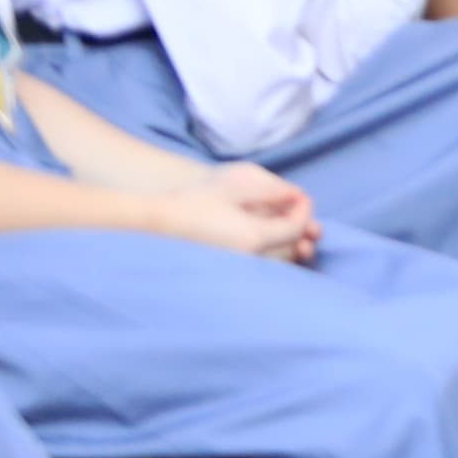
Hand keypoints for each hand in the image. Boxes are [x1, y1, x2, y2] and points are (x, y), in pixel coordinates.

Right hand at [152, 163, 320, 263]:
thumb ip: (271, 191)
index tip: (300, 196)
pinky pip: (258, 265)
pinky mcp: (225, 272)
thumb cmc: (193, 200)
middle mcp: (248, 259)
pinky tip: (263, 237)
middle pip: (290, 249)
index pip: (295, 229)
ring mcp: (236, 268)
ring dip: (287, 243)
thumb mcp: (235, 185)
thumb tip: (296, 195)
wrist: (153, 224)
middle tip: (298, 212)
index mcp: (253, 237)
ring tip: (286, 226)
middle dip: (300, 229)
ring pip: (276, 261)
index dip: (304, 210)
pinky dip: (269, 252)